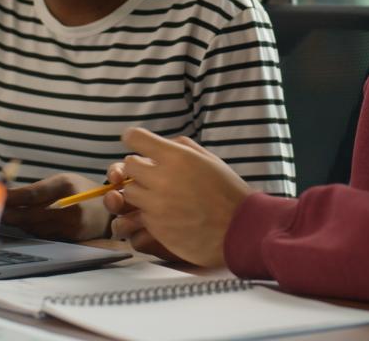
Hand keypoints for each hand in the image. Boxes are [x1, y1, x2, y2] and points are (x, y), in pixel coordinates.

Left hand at [1, 172, 110, 240]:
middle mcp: (69, 205)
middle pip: (30, 215)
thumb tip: (9, 196)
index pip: (32, 194)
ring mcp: (71, 224)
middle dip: (9, 215)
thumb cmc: (82, 192)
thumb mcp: (64, 181)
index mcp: (65, 185)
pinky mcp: (72, 238)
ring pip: (35, 228)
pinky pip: (45, 236)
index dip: (11, 198)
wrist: (110, 210)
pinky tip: (24, 226)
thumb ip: (39, 189)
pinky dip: (33, 231)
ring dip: (19, 224)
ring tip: (4, 219)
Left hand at [106, 128, 254, 266]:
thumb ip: (180, 147)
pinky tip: (166, 214)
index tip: (139, 145)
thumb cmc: (227, 191)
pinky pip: (138, 216)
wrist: (240, 229)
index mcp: (176, 157)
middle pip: (128, 166)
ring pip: (128, 193)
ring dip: (140, 192)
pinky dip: (148, 214)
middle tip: (153, 175)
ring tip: (159, 196)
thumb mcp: (208, 159)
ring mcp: (156, 205)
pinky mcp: (155, 228)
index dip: (135, 140)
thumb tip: (159, 144)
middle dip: (138, 169)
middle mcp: (162, 178)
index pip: (135, 138)